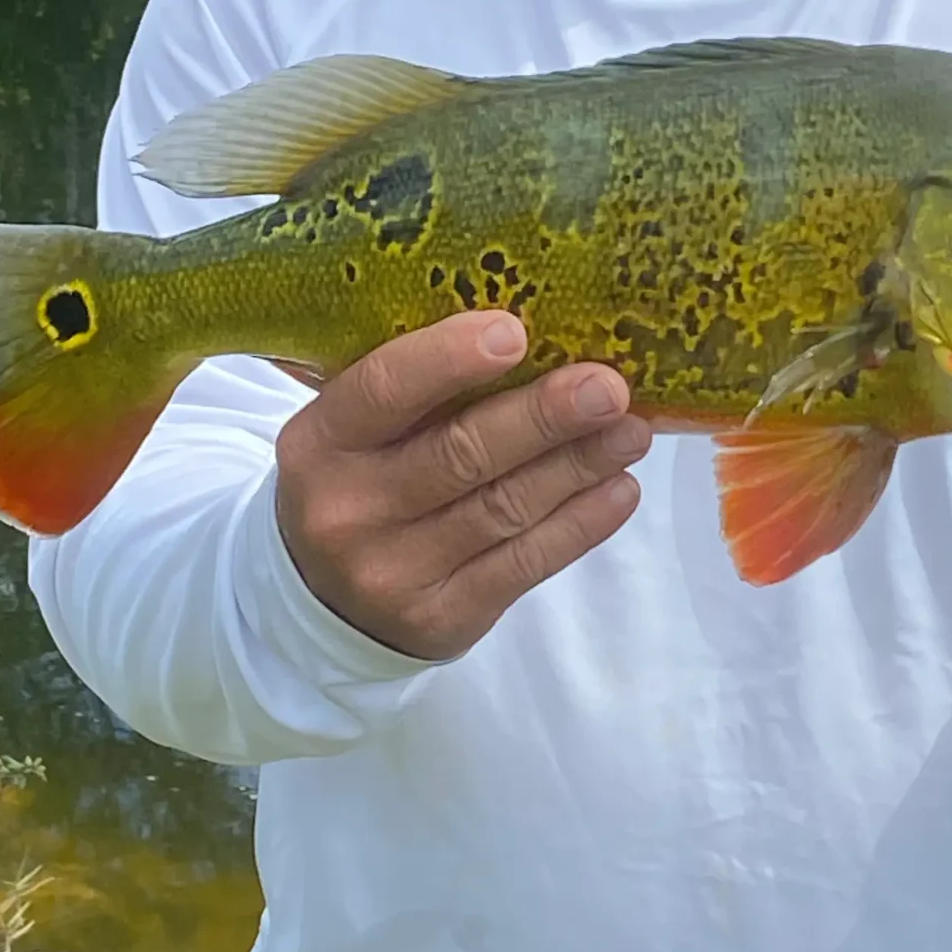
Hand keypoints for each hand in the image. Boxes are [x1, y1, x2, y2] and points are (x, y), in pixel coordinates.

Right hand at [274, 312, 651, 658]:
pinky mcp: (441, 619)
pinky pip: (524, 564)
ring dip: (578, 465)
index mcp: (319, 442)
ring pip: (503, 508)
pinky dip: (580, 525)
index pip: (382, 390)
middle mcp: (348, 510)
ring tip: (632, 430)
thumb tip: (536, 333)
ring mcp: (393, 572)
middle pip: (460, 454)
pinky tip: (619, 489)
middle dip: (543, 416)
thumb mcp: (353, 431)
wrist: (320, 602)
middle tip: (608, 386)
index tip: (514, 332)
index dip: (447, 359)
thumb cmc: (358, 480)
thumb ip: (419, 391)